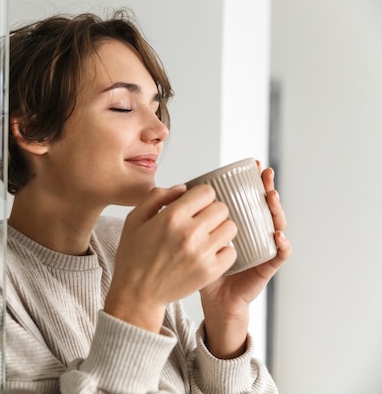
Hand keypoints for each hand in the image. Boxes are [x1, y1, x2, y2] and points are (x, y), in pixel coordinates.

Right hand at [104, 184, 237, 332]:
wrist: (136, 293)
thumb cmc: (133, 257)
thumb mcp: (134, 218)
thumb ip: (157, 196)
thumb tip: (183, 188)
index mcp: (171, 216)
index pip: (207, 192)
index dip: (201, 196)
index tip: (195, 204)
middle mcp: (190, 233)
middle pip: (221, 208)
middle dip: (211, 211)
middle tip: (200, 221)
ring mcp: (202, 253)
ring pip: (230, 228)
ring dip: (220, 229)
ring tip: (206, 236)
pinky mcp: (210, 271)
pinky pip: (232, 251)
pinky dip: (223, 250)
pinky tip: (208, 252)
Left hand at [199, 162, 291, 357]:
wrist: (207, 297)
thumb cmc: (195, 266)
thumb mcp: (191, 237)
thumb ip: (189, 217)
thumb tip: (180, 188)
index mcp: (236, 224)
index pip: (248, 198)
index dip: (252, 182)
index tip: (250, 165)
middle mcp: (253, 233)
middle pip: (265, 206)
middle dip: (267, 187)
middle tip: (265, 173)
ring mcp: (262, 248)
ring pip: (276, 225)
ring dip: (276, 210)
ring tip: (271, 197)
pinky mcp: (266, 267)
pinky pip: (279, 255)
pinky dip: (282, 245)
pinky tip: (277, 235)